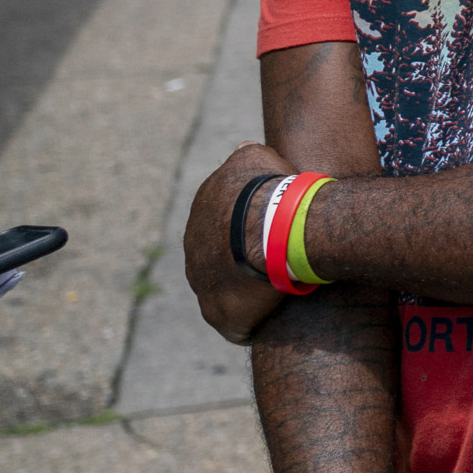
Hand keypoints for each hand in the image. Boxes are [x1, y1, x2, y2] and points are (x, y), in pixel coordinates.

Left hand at [184, 140, 294, 342]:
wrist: (272, 229)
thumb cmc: (270, 190)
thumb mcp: (256, 157)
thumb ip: (246, 156)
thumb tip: (243, 150)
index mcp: (201, 213)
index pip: (222, 224)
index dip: (249, 229)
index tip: (274, 232)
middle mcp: (193, 248)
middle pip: (221, 259)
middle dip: (245, 262)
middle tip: (278, 264)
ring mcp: (201, 282)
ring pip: (226, 290)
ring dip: (248, 293)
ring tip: (280, 293)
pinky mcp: (217, 311)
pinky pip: (234, 323)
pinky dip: (250, 322)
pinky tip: (271, 318)